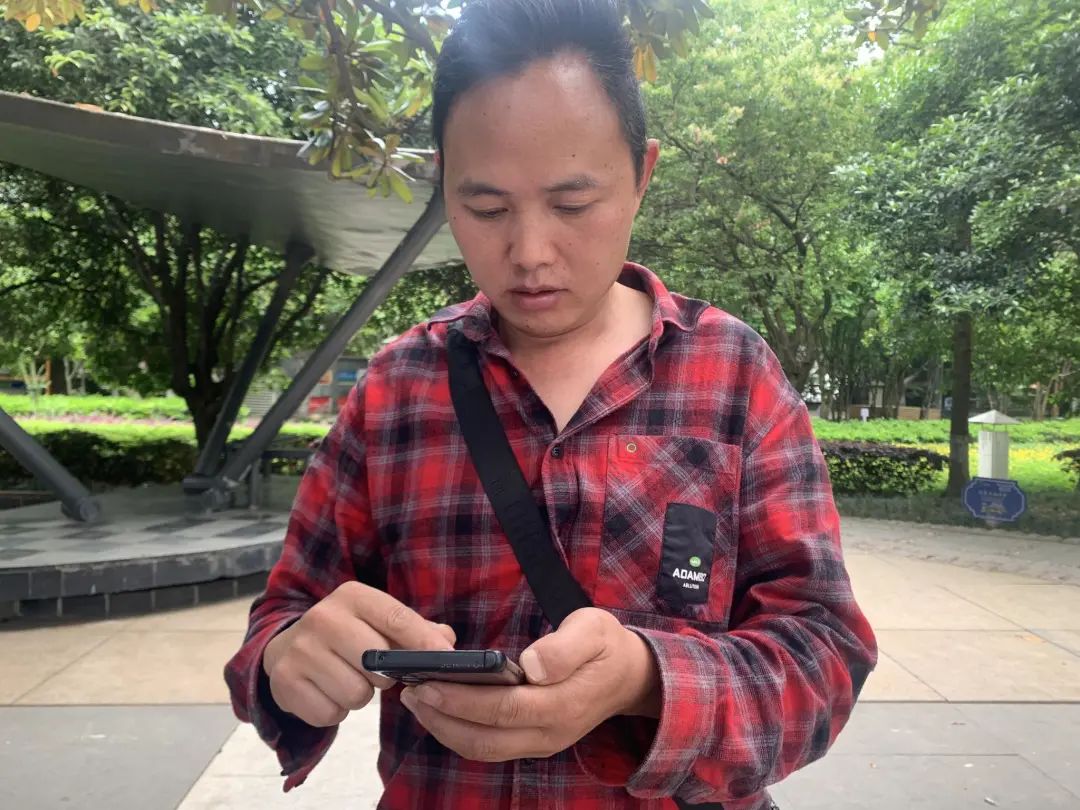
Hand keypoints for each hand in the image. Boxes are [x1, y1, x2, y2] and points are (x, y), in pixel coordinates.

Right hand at [262, 581, 455, 727]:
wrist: (286, 649)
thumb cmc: (348, 635)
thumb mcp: (378, 621)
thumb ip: (416, 629)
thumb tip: (446, 641)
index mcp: (353, 596)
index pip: (397, 618)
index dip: (424, 642)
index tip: (446, 661)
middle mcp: (323, 616)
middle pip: (378, 663)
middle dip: (384, 677)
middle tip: (374, 673)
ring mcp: (300, 649)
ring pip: (356, 693)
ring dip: (359, 696)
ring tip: (348, 680)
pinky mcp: (284, 681)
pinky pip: (330, 713)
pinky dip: (335, 711)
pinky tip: (327, 692)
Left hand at [398, 608, 659, 761]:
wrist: (630, 676)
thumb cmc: (606, 646)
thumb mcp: (594, 630)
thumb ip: (564, 647)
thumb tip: (531, 665)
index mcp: (563, 704)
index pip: (503, 709)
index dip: (462, 700)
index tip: (428, 683)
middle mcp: (550, 732)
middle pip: (485, 739)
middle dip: (442, 719)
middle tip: (409, 692)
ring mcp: (542, 742)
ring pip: (484, 749)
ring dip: (445, 729)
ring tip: (416, 701)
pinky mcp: (534, 741)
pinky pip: (490, 746)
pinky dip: (460, 732)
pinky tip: (441, 709)